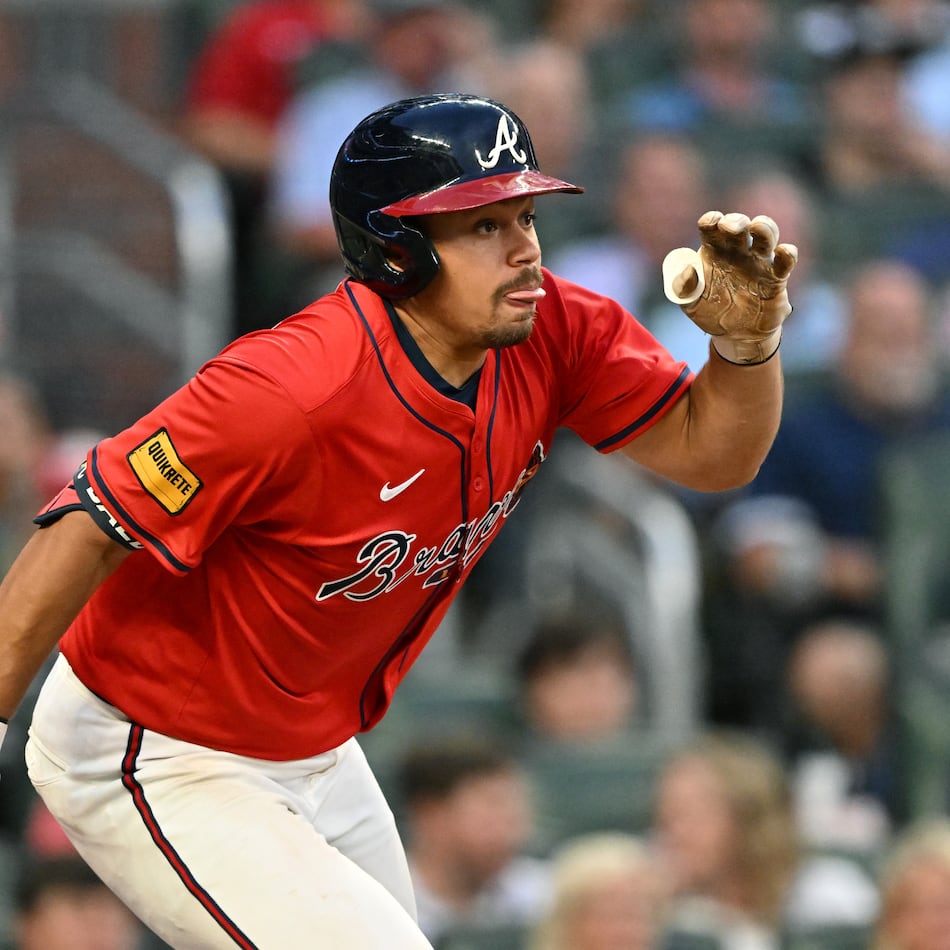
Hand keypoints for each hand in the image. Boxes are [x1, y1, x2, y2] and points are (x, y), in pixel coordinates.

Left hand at [663, 211, 797, 363]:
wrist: (735, 335)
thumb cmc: (711, 312)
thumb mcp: (690, 303)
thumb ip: (684, 287)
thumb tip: (687, 270)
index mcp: (713, 251)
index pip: (711, 227)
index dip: (711, 220)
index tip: (710, 222)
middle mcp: (737, 251)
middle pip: (739, 225)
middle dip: (736, 221)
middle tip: (729, 227)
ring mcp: (758, 262)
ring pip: (766, 234)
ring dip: (765, 227)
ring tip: (757, 227)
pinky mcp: (776, 278)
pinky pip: (785, 261)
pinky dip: (788, 254)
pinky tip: (784, 252)